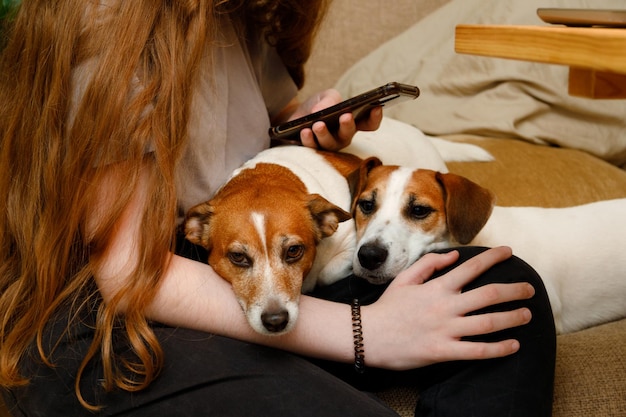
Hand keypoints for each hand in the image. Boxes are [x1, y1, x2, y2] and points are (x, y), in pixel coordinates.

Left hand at [291, 89, 382, 150]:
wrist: (297, 117)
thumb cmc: (318, 106)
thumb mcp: (326, 96)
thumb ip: (329, 99)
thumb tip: (322, 110)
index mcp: (353, 122)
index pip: (369, 123)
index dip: (375, 118)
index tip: (376, 107)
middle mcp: (343, 136)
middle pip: (349, 134)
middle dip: (348, 125)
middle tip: (346, 116)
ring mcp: (328, 145)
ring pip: (329, 144)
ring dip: (324, 134)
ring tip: (318, 125)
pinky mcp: (312, 150)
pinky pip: (312, 148)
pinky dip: (308, 139)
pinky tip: (305, 131)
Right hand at [362, 246, 533, 369]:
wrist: (368, 335)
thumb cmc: (387, 307)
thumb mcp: (404, 278)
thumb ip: (429, 264)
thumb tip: (455, 255)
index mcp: (437, 287)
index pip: (471, 268)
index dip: (493, 258)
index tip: (509, 252)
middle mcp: (445, 306)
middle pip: (488, 295)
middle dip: (513, 290)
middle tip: (530, 289)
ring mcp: (445, 330)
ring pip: (487, 323)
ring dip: (512, 318)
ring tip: (527, 315)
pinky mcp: (443, 351)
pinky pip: (476, 351)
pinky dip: (498, 349)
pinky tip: (513, 345)